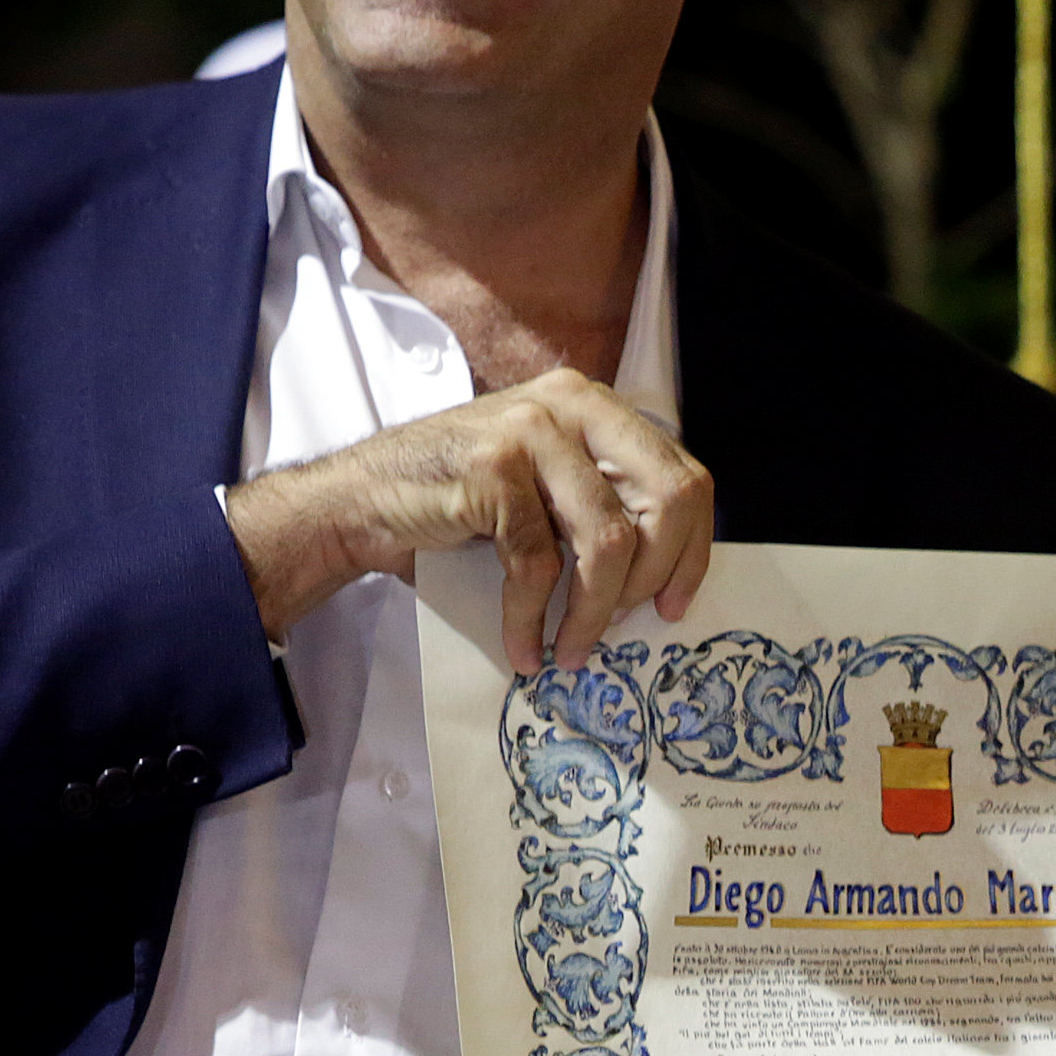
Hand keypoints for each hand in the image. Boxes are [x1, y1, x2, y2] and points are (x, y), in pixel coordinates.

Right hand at [227, 368, 712, 670]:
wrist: (363, 500)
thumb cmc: (461, 505)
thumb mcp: (550, 488)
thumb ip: (606, 504)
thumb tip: (670, 578)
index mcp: (599, 408)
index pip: (685, 478)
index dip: (693, 551)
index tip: (674, 606)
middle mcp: (574, 405)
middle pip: (667, 500)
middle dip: (653, 578)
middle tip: (626, 626)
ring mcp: (532, 431)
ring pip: (606, 541)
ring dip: (593, 613)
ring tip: (573, 650)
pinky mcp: (493, 468)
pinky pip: (538, 565)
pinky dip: (531, 619)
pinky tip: (524, 648)